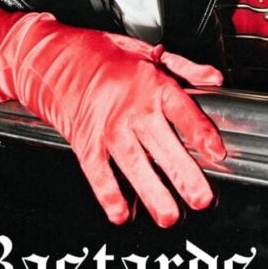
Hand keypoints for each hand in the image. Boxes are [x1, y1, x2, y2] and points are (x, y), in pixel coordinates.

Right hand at [12, 32, 225, 226]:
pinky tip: (122, 213)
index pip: (182, 111)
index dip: (201, 133)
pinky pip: (98, 171)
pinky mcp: (84, 140)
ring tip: (169, 216)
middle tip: (201, 198)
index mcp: (150, 83)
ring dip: (152, 192)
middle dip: (183, 173)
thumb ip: (183, 67)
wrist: (50, 57)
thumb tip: (213, 78)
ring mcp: (106, 126)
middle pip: (161, 143)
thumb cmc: (100, 54)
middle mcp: (130, 106)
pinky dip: (108, 194)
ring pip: (133, 163)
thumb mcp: (145, 52)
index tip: (216, 153)